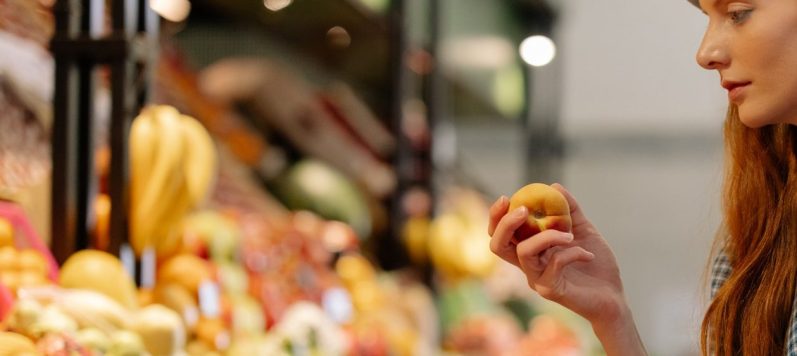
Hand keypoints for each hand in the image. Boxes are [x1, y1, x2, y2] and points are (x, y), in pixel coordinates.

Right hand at [489, 184, 644, 353]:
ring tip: (570, 235)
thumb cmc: (596, 266)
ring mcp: (537, 279)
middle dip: (505, 223)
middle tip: (524, 210)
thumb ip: (569, 210)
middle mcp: (528, 265)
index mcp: (530, 251)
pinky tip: (588, 254)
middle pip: (498, 245)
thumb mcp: (583, 230)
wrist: (613, 297)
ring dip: (547, 236)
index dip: (496, 216)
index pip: (501, 235)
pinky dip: (573, 252)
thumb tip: (553, 186)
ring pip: (524, 252)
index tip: (505, 197)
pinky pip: (555, 263)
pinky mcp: (550, 290)